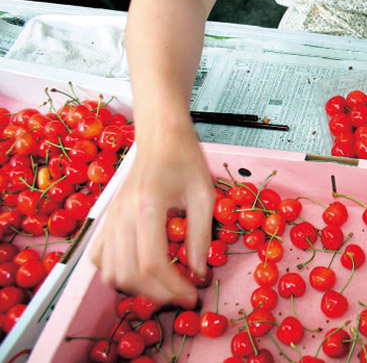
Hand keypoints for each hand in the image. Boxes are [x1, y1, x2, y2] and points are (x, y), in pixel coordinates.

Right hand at [89, 123, 214, 306]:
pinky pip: (99, 258)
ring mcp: (109, 218)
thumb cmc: (185, 159)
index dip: (172, 286)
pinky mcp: (106, 219)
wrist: (160, 136)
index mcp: (147, 206)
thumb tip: (198, 271)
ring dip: (137, 287)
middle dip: (158, 293)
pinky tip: (139, 271)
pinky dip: (116, 273)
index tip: (193, 292)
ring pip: (110, 271)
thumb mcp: (204, 194)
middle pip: (129, 273)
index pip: (151, 262)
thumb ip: (201, 235)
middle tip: (182, 294)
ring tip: (164, 286)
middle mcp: (121, 214)